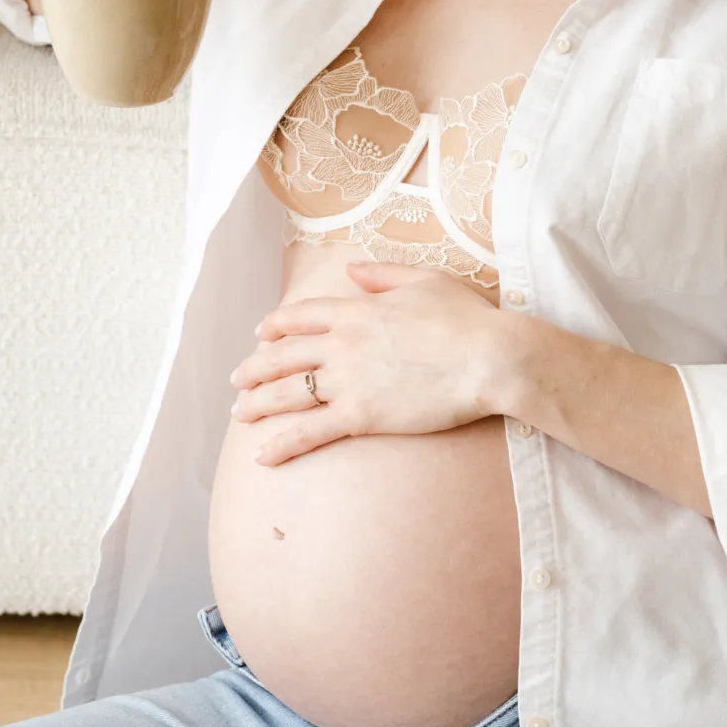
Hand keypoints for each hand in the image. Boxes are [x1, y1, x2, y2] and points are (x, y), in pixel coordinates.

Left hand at [228, 261, 503, 463]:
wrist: (488, 357)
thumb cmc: (467, 319)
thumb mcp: (426, 280)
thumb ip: (384, 274)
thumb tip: (353, 269)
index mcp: (357, 309)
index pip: (302, 315)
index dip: (276, 324)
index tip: (261, 333)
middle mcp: (342, 343)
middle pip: (283, 355)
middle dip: (255, 368)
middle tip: (238, 379)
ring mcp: (348, 380)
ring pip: (288, 393)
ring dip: (258, 403)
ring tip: (239, 413)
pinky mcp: (360, 415)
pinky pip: (309, 433)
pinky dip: (282, 445)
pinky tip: (261, 457)